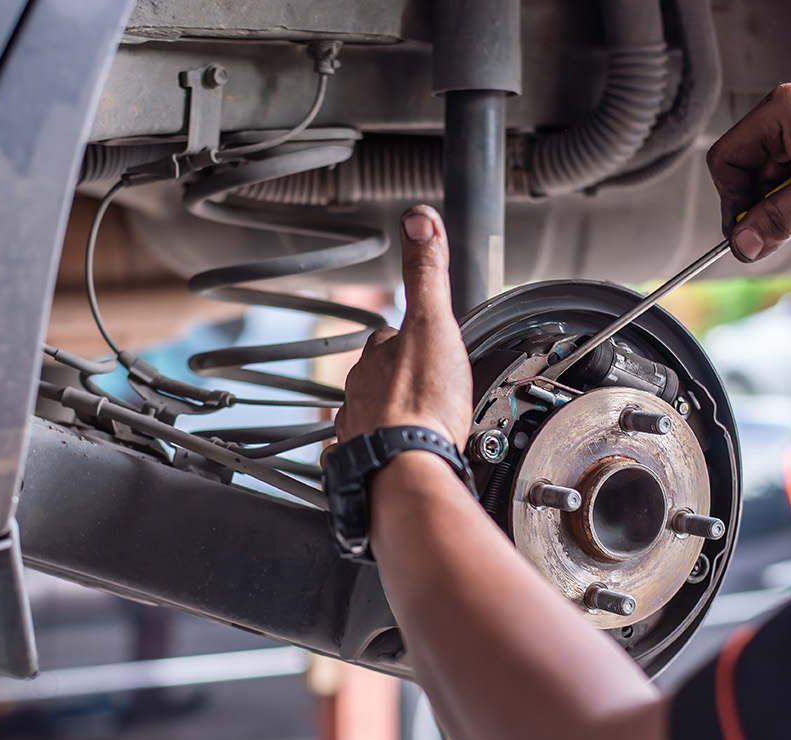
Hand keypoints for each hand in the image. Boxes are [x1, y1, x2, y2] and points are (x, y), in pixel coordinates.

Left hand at [335, 206, 472, 447]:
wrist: (408, 469)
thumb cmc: (423, 404)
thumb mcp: (434, 324)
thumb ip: (426, 274)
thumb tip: (418, 218)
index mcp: (377, 357)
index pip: (388, 336)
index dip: (408, 337)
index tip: (425, 343)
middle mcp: (358, 391)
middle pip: (378, 376)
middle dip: (398, 379)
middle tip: (428, 387)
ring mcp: (356, 429)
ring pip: (369, 415)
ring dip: (388, 416)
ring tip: (414, 423)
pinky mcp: (361, 463)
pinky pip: (365, 453)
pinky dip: (379, 452)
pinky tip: (394, 456)